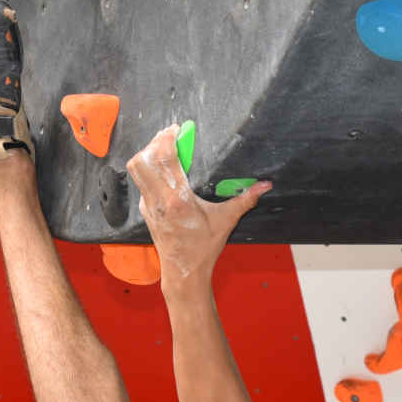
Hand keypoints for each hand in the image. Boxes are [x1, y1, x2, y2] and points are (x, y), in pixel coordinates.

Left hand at [124, 124, 270, 286]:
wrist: (183, 272)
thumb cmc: (203, 248)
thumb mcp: (226, 221)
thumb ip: (245, 200)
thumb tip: (265, 186)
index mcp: (177, 199)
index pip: (164, 159)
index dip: (167, 138)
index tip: (177, 128)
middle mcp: (157, 200)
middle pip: (142, 159)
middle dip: (154, 143)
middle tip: (170, 136)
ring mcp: (148, 205)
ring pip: (136, 170)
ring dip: (148, 155)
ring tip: (165, 149)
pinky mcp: (145, 210)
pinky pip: (141, 182)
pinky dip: (149, 170)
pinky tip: (165, 171)